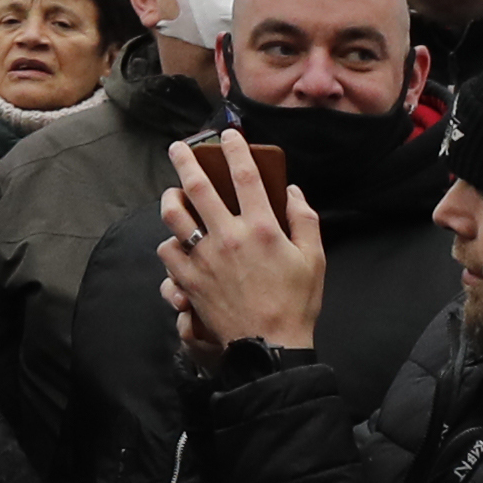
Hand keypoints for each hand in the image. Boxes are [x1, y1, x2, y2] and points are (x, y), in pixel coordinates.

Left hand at [154, 137, 323, 370]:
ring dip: (170, 199)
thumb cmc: (296, 303)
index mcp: (262, 228)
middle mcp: (228, 237)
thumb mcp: (314, 259)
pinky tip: (175, 241)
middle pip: (199, 188)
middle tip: (178, 147)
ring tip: (173, 193)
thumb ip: (304, 220)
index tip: (228, 135)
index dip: (235, 150)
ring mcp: (204, 258)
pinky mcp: (189, 280)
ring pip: (174, 217)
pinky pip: (168, 252)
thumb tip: (293, 191)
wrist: (270, 347)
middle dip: (186, 161)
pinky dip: (169, 243)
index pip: (246, 176)